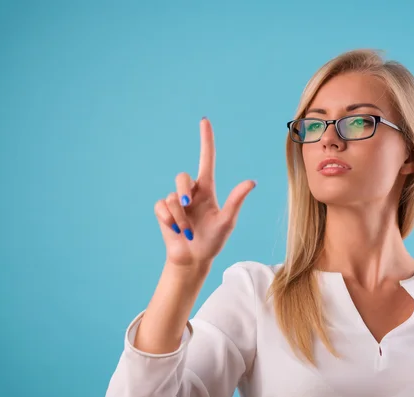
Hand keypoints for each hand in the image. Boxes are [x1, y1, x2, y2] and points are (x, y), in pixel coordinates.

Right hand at [154, 117, 255, 272]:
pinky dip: (169, 220)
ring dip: (180, 215)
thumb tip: (252, 182)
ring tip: (187, 230)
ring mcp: (176, 202)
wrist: (194, 259)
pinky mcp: (163, 212)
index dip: (206, 141)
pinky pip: (161, 207)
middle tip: (190, 204)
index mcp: (207, 190)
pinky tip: (175, 230)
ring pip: (172, 196)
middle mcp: (191, 192)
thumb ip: (236, 201)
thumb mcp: (227, 221)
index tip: (204, 121)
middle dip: (184, 190)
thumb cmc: (213, 241)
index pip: (206, 159)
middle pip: (182, 177)